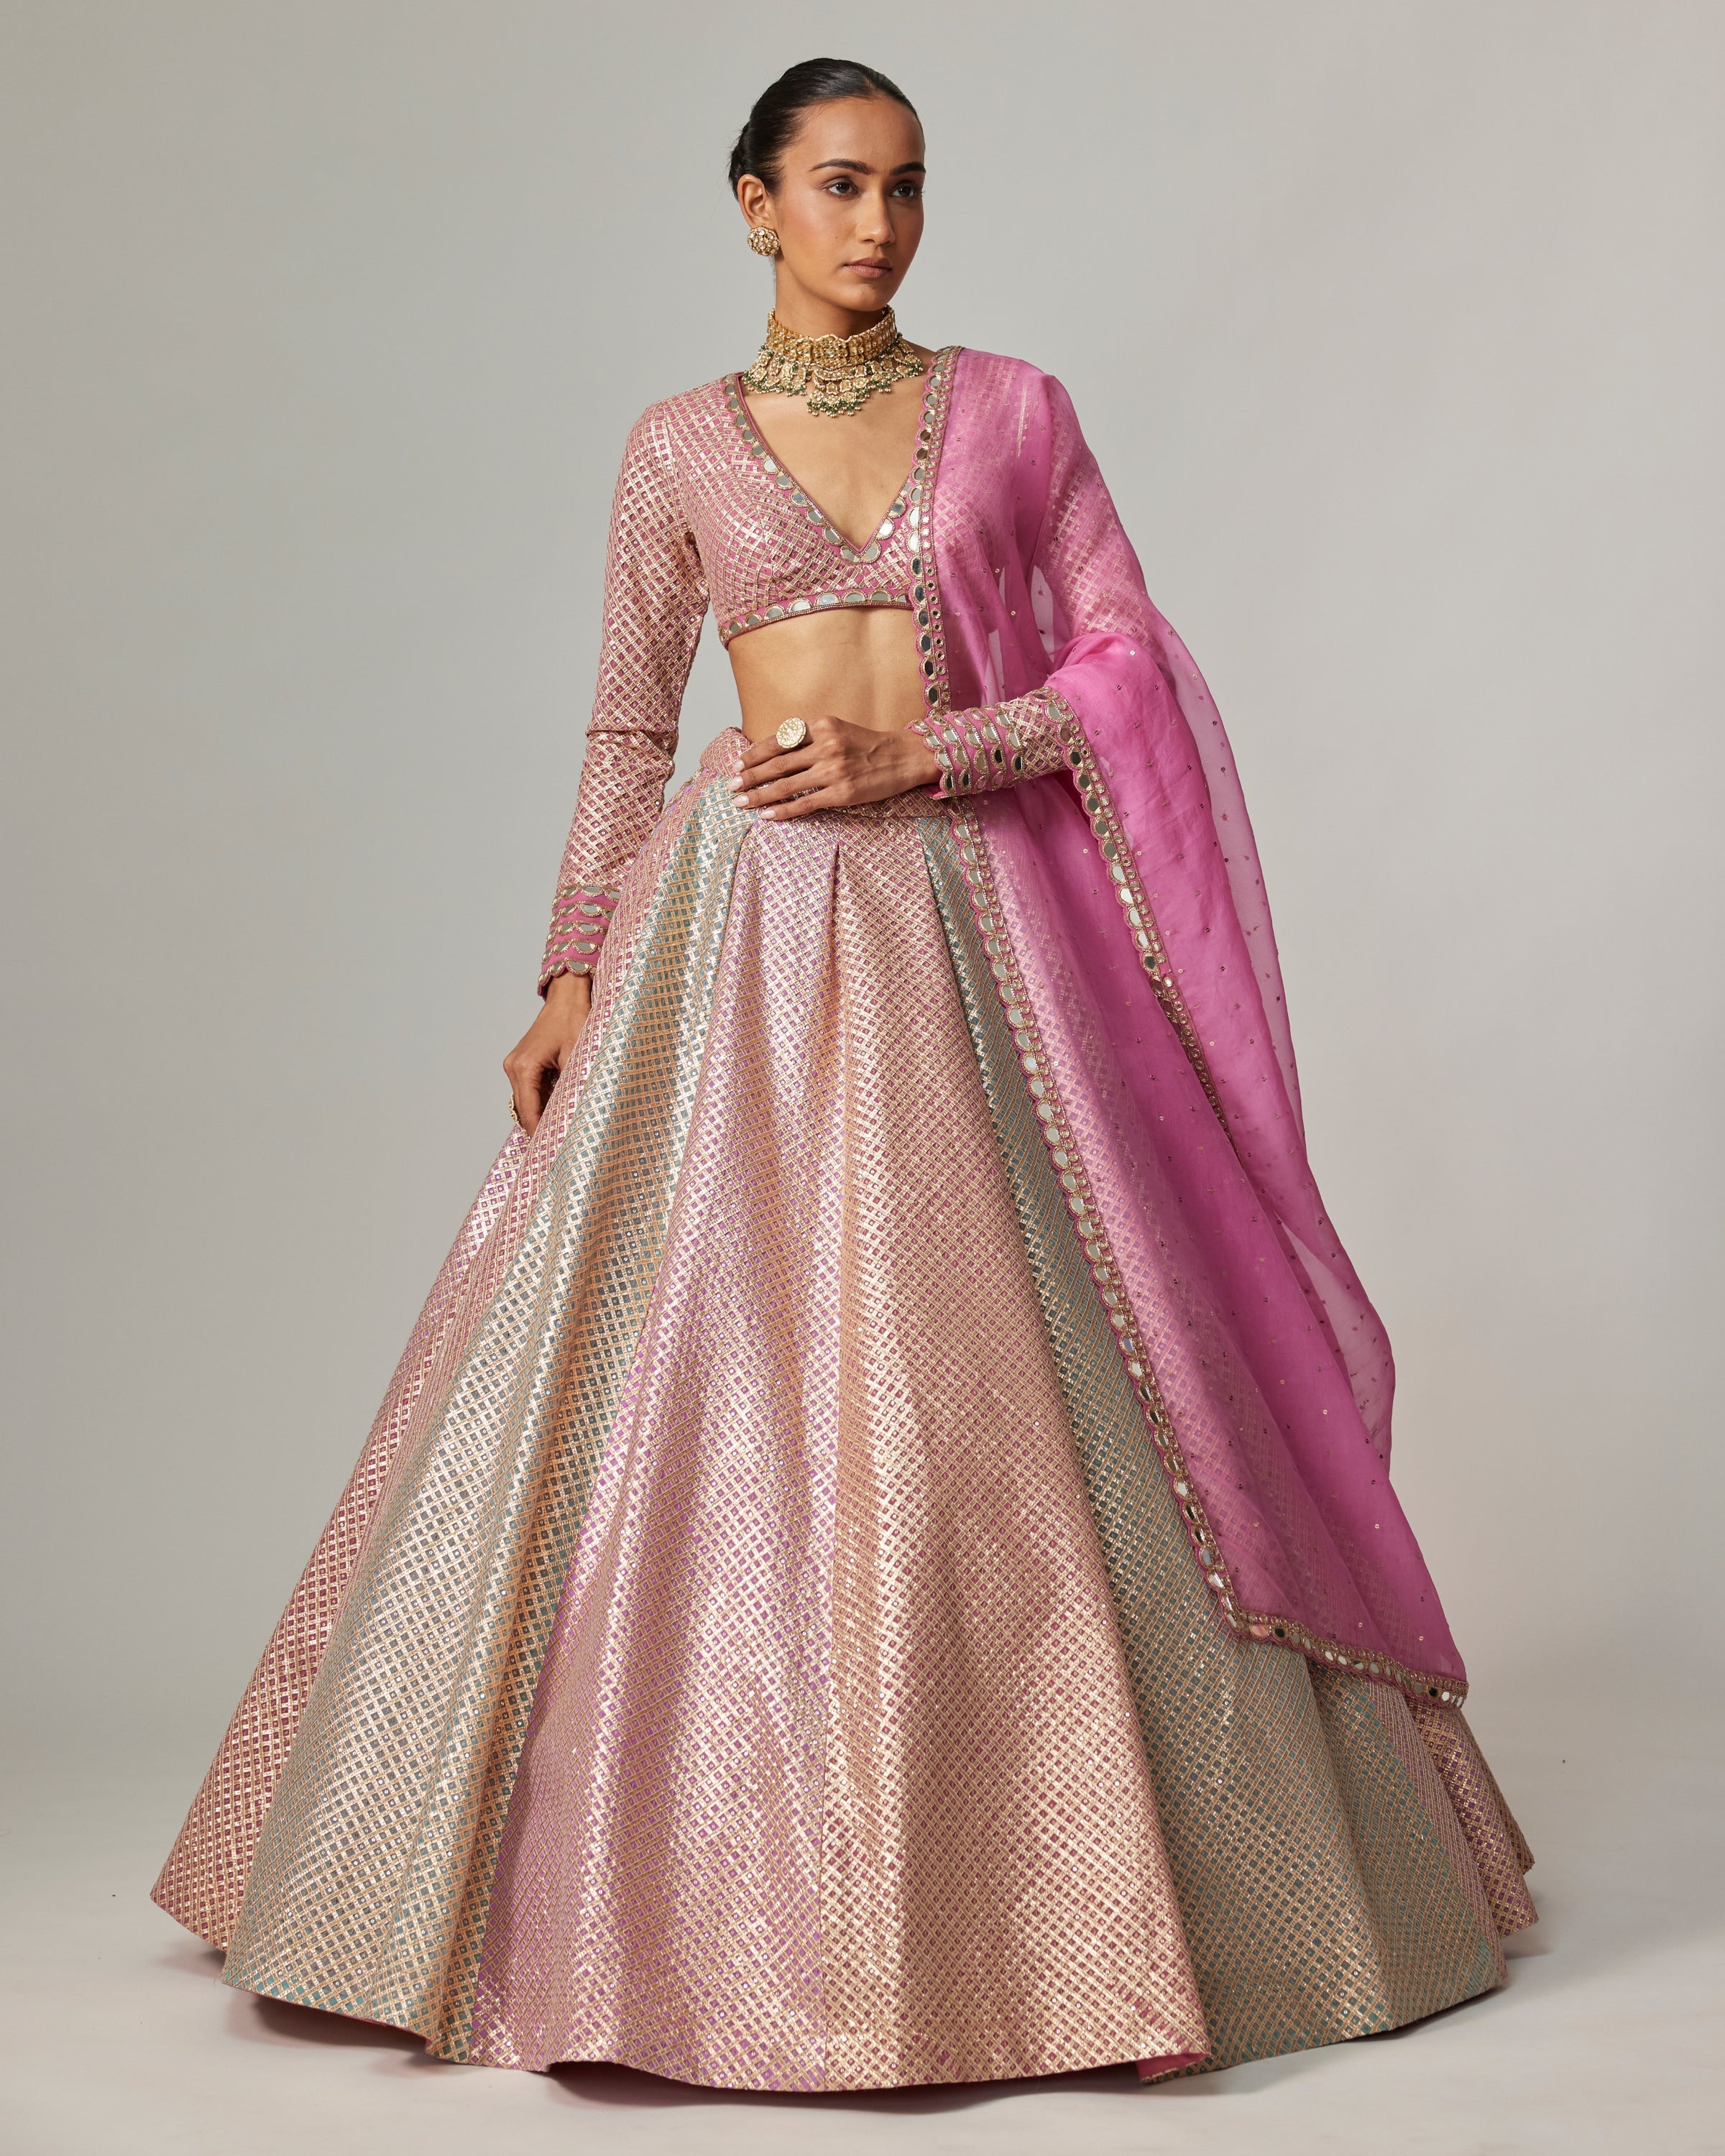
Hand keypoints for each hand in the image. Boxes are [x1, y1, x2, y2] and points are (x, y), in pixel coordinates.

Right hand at [503, 971, 589, 1135]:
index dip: (540, 1133)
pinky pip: (531, 1089)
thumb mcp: (579, 1056)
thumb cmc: (575, 1019)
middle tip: (560, 1147)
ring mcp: (515, 1064)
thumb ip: (573, 1087)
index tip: (551, 1153)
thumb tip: (573, 1117)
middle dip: (541, 1126)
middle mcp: (514, 1067)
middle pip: (525, 1109)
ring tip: (561, 1131)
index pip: (529, 1111)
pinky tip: (560, 1107)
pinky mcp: (523, 1062)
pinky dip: (543, 1100)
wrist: (568, 995)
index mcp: (523, 1067)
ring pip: (527, 1100)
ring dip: (543, 1113)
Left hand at [729, 716, 938, 818]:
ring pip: (786, 785)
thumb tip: (775, 752)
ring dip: (759, 795)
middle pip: (777, 763)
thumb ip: (810, 737)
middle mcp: (826, 746)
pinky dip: (783, 810)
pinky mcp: (841, 793)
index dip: (755, 753)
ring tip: (740, 802)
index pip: (779, 739)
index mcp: (822, 725)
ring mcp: (833, 771)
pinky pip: (805, 804)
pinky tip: (766, 815)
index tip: (738, 763)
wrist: (904, 757)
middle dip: (750, 776)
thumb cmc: (868, 745)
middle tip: (730, 785)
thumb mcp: (838, 729)